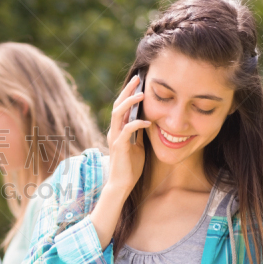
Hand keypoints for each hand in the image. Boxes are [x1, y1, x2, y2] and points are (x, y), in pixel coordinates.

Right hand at [106, 74, 150, 195]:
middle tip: (138, 78)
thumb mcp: (138, 145)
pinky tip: (148, 122)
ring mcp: (115, 138)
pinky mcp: (119, 147)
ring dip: (130, 102)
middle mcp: (114, 131)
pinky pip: (127, 131)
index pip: (121, 107)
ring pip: (118, 114)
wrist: (122, 184)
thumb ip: (139, 133)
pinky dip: (137, 124)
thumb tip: (148, 120)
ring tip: (142, 94)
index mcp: (118, 130)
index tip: (138, 81)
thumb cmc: (130, 167)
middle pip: (118, 105)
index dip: (128, 93)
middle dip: (128, 91)